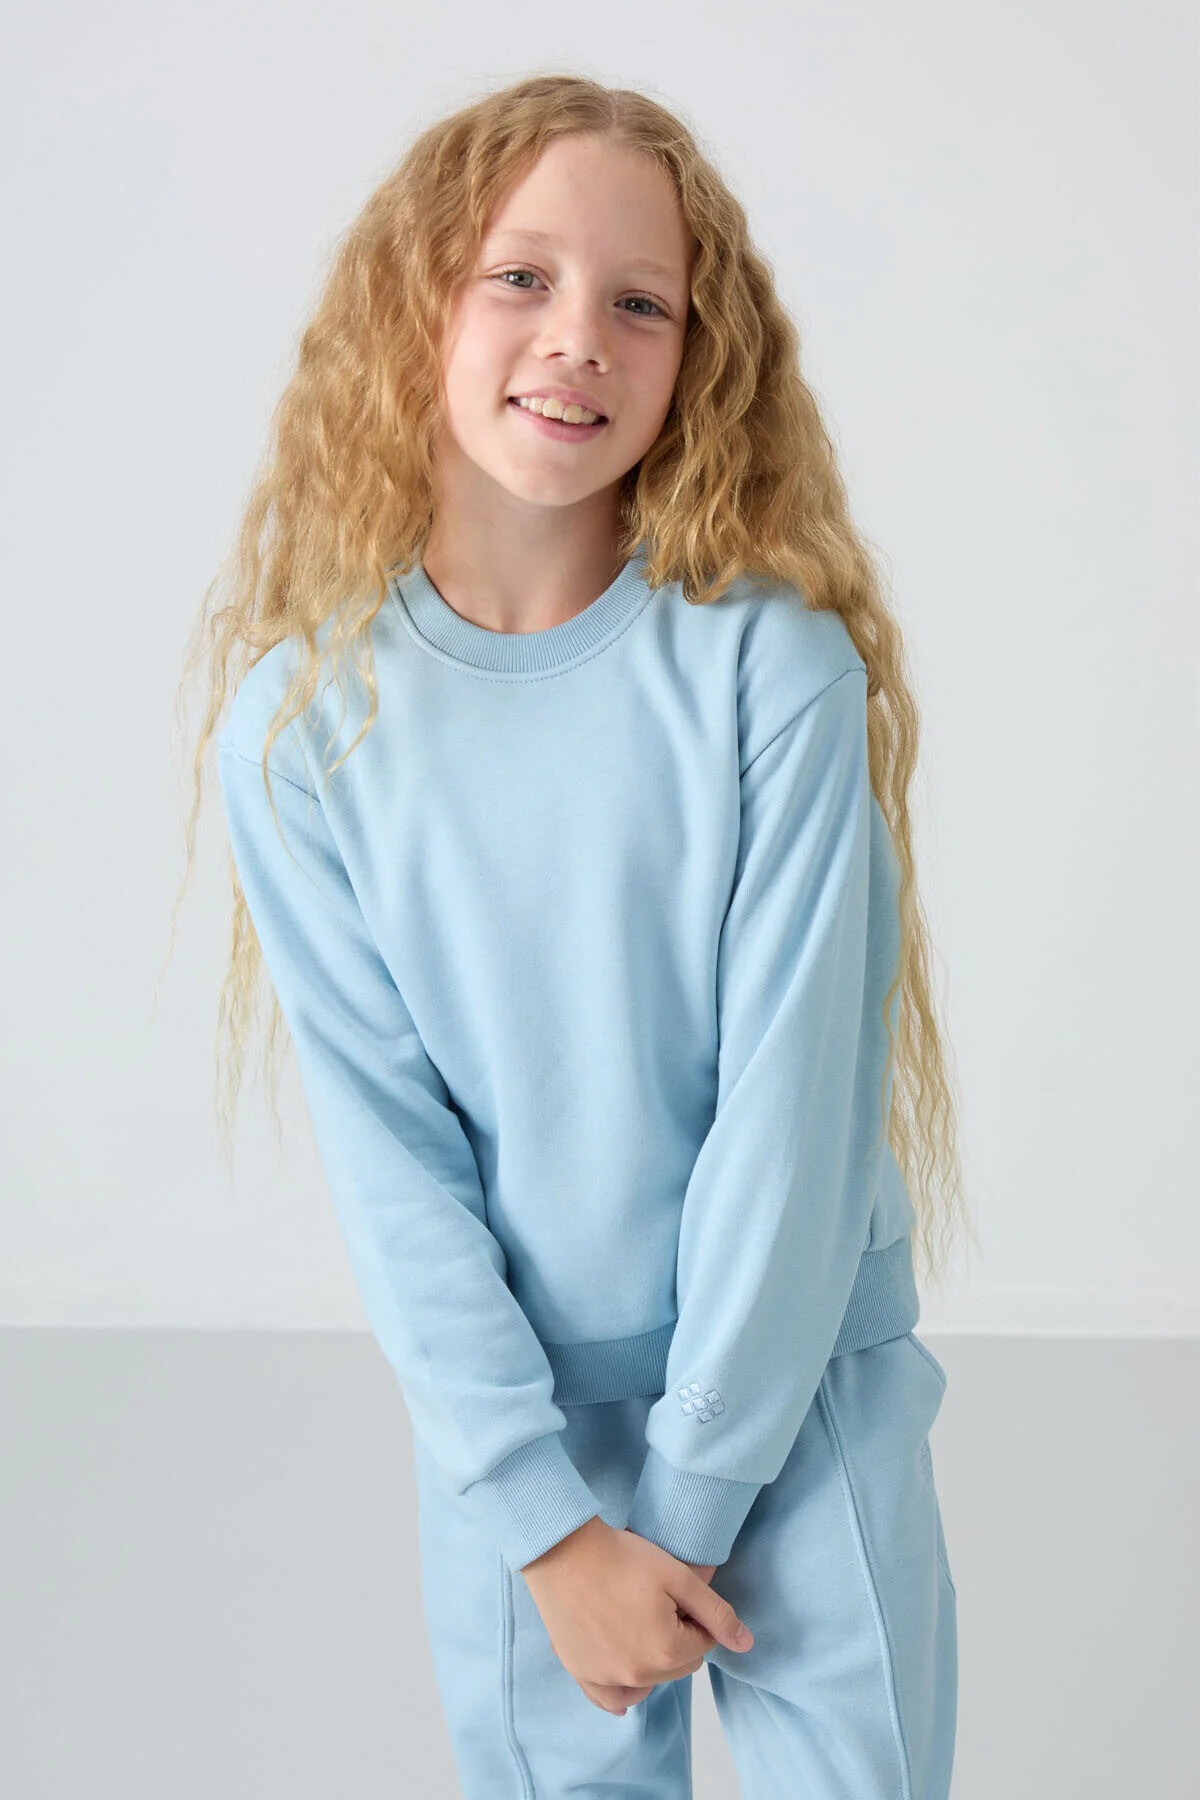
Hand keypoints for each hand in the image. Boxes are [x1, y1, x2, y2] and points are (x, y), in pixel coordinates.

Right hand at [576, 1542, 722, 1713]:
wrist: (565, 1551)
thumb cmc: (622, 1558)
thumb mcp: (678, 1577)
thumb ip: (716, 1613)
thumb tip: (746, 1644)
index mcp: (667, 1653)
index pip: (702, 1643)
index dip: (696, 1616)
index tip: (678, 1594)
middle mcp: (638, 1676)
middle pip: (677, 1665)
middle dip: (677, 1638)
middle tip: (657, 1603)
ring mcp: (606, 1678)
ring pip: (648, 1682)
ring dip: (653, 1663)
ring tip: (639, 1625)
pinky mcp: (580, 1672)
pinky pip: (608, 1698)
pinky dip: (621, 1693)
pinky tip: (625, 1687)